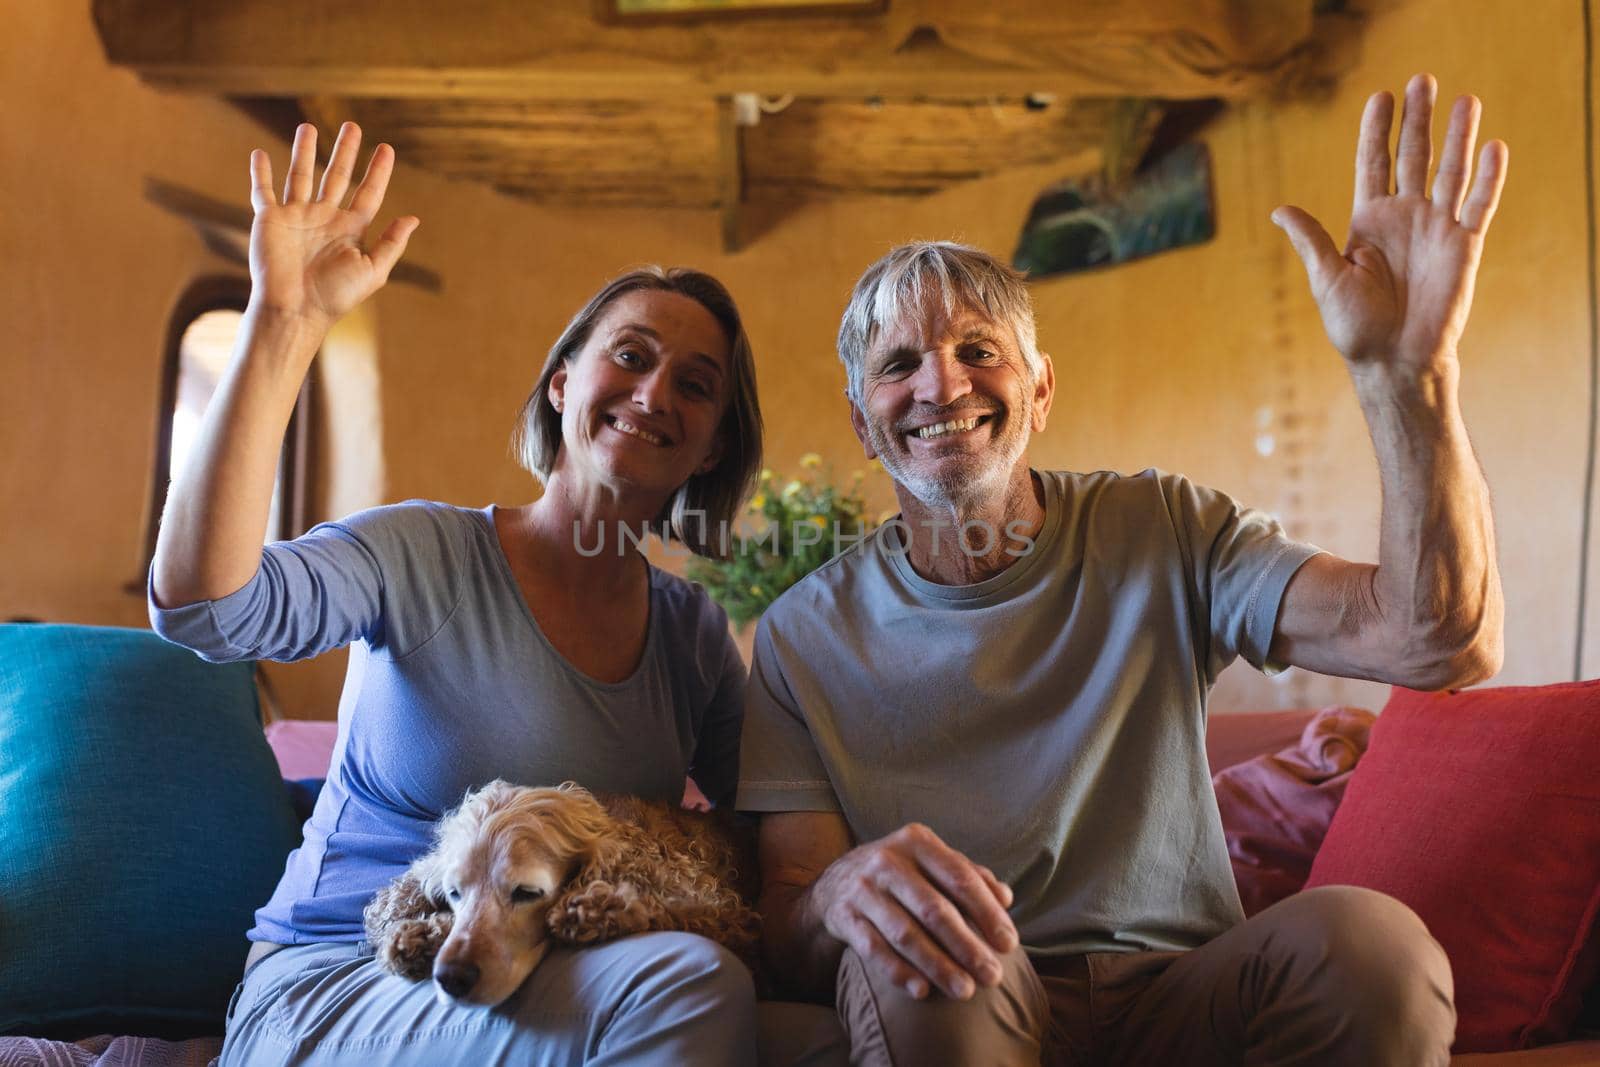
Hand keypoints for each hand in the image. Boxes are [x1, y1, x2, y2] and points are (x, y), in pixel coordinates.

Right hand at [247, 122, 419, 327]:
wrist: (296, 308)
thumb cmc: (336, 295)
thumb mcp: (373, 270)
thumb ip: (391, 243)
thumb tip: (413, 218)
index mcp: (350, 229)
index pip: (368, 192)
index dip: (378, 171)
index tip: (386, 148)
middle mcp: (324, 218)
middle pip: (336, 176)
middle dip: (345, 151)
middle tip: (353, 126)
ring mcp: (296, 217)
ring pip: (301, 175)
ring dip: (304, 151)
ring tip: (308, 127)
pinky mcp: (270, 220)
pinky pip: (263, 191)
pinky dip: (260, 172)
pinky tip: (260, 154)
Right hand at [810, 822, 1016, 999]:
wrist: (836, 881)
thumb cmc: (901, 874)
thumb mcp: (931, 861)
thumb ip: (969, 874)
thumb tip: (1005, 897)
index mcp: (917, 842)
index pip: (960, 878)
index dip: (987, 912)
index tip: (1009, 945)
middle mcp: (887, 861)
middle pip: (933, 910)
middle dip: (967, 947)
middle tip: (993, 976)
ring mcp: (862, 888)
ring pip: (905, 934)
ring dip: (937, 966)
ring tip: (964, 991)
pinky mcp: (843, 915)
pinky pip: (873, 949)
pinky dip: (898, 971)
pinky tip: (922, 991)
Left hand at [1272, 74, 1507, 373]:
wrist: (1393, 359)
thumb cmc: (1354, 326)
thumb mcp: (1327, 280)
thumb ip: (1311, 240)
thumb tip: (1279, 209)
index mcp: (1367, 222)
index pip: (1372, 164)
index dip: (1376, 131)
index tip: (1380, 95)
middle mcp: (1403, 218)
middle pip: (1413, 156)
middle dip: (1417, 119)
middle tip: (1421, 79)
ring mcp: (1435, 228)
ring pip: (1451, 171)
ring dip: (1458, 136)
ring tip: (1465, 99)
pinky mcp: (1463, 246)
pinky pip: (1479, 204)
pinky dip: (1488, 177)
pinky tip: (1494, 147)